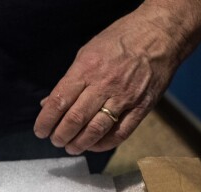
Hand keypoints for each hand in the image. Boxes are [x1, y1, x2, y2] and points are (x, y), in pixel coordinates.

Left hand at [33, 6, 184, 154]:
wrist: (160, 34)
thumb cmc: (120, 41)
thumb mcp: (87, 52)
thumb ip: (68, 80)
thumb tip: (48, 103)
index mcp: (87, 69)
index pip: (59, 101)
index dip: (45, 121)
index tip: (40, 130)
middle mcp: (104, 85)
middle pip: (75, 119)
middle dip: (60, 136)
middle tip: (55, 141)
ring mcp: (124, 97)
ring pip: (95, 130)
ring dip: (79, 144)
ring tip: (71, 147)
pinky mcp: (141, 107)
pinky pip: (120, 133)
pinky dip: (103, 144)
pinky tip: (93, 145)